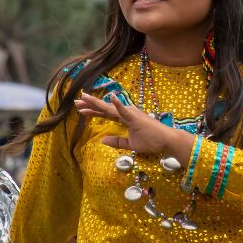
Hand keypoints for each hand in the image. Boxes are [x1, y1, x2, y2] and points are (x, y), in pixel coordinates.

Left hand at [75, 92, 189, 159]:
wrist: (167, 142)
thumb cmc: (151, 141)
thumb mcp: (131, 145)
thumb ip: (117, 142)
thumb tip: (102, 140)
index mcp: (125, 118)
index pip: (105, 114)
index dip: (93, 111)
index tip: (80, 109)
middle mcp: (126, 113)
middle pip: (104, 109)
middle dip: (90, 105)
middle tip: (76, 100)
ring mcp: (130, 114)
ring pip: (110, 108)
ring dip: (97, 103)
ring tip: (84, 97)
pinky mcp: (136, 118)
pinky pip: (125, 111)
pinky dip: (118, 104)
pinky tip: (111, 98)